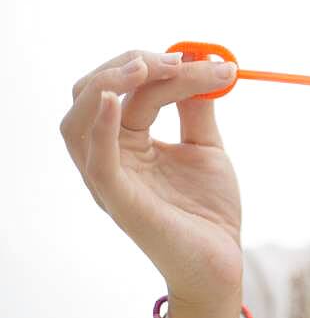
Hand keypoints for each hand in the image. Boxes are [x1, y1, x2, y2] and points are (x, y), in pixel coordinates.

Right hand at [59, 49, 243, 306]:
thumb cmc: (209, 211)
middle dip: (130, 64)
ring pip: (78, 121)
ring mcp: (108, 179)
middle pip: (92, 94)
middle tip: (176, 58)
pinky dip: (101, 124)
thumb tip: (201, 62)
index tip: (200, 57)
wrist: (223, 261)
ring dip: (108, 83)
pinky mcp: (117, 200)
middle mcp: (109, 157)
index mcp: (128, 142)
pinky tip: (117, 98)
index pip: (129, 88)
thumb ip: (197, 107)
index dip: (158, 64)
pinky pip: (96, 158)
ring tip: (146, 65)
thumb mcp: (206, 147)